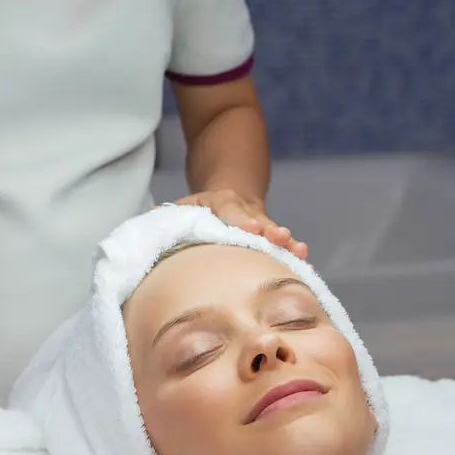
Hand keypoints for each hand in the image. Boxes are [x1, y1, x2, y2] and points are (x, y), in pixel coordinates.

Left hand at [164, 190, 308, 259]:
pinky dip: (293, 253)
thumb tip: (150, 224)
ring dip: (287, 243)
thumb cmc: (203, 209)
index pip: (230, 209)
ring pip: (275, 232)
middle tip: (280, 238)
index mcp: (221, 202)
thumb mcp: (185, 206)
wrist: (232, 191)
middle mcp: (245, 211)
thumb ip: (170, 217)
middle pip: (259, 220)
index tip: (250, 229)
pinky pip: (283, 246)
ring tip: (299, 252)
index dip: (240, 219)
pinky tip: (304, 263)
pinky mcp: (271, 237)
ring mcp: (261, 223)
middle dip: (269, 230)